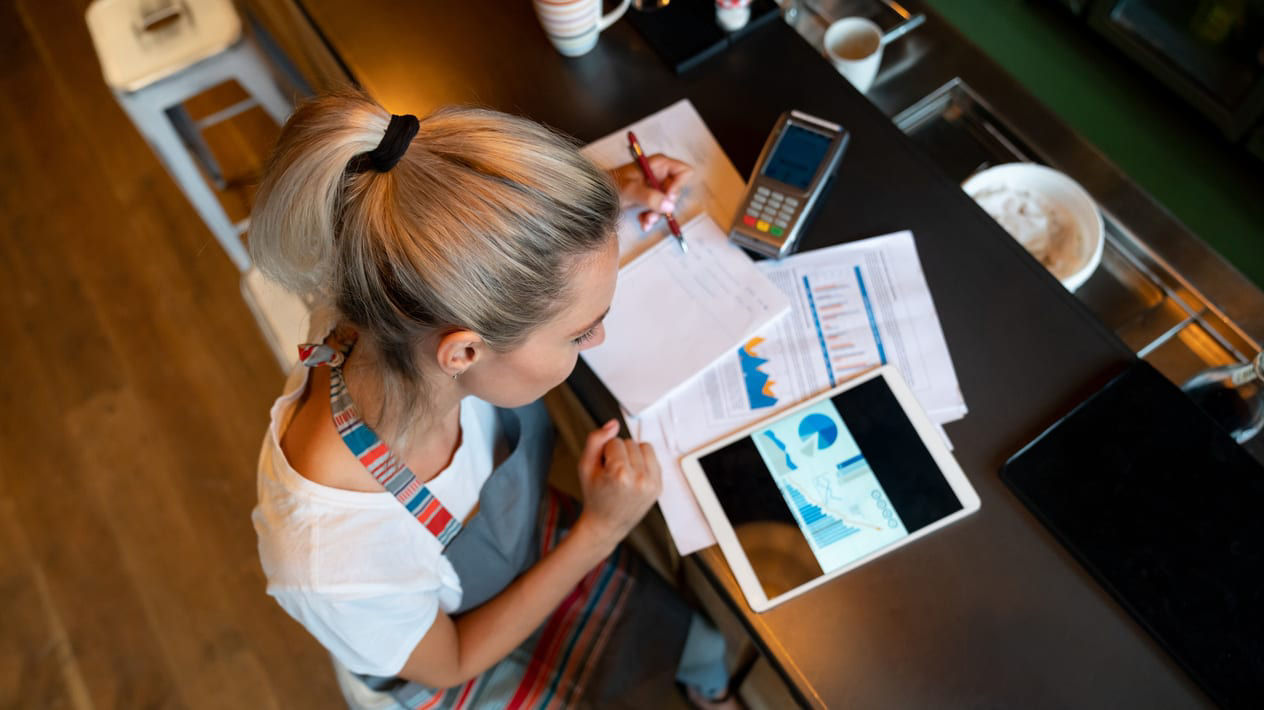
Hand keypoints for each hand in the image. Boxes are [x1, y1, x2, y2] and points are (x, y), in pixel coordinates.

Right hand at [573, 420, 662, 548]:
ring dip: (633, 455)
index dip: (605, 452)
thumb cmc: (594, 495)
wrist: (607, 523)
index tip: (603, 469)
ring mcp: (651, 484)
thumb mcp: (585, 466)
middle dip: (619, 453)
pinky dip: (643, 462)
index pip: (615, 441)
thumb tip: (614, 423)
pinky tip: (633, 476)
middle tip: (612, 473)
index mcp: (619, 474)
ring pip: (643, 447)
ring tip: (623, 473)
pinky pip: (653, 458)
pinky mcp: (658, 486)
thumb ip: (595, 440)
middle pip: (630, 443)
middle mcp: (639, 479)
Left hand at [610, 154, 693, 231]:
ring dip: (657, 215)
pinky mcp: (650, 198)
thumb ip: (649, 197)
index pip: (684, 172)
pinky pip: (659, 210)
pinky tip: (642, 221)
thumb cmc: (610, 185)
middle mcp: (659, 174)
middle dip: (665, 205)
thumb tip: (669, 206)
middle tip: (653, 212)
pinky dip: (651, 218)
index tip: (667, 197)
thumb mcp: (630, 191)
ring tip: (645, 220)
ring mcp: (655, 187)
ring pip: (668, 204)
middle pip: (676, 190)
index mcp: (659, 164)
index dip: (679, 186)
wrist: (597, 195)